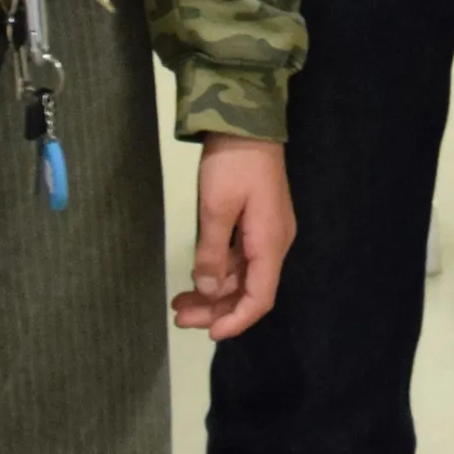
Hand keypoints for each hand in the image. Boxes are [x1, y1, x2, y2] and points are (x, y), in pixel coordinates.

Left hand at [174, 135, 291, 339]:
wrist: (248, 120)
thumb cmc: (234, 163)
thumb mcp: (216, 207)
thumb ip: (212, 251)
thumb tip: (208, 289)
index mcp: (270, 243)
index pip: (259, 297)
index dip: (236, 320)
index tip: (208, 333)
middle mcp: (274, 243)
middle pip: (249, 290)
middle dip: (217, 310)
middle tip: (179, 316)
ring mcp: (266, 232)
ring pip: (242, 276)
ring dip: (214, 293)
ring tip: (180, 302)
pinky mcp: (256, 222)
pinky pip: (240, 259)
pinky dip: (218, 272)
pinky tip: (196, 278)